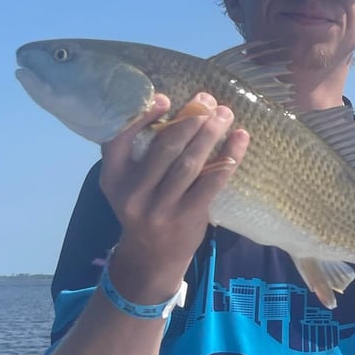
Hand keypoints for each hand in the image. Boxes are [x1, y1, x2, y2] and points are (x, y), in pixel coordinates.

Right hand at [99, 92, 248, 294]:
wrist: (151, 257)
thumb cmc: (142, 207)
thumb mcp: (124, 184)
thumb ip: (135, 153)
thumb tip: (169, 107)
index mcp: (114, 177)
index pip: (120, 139)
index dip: (142, 116)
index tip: (166, 98)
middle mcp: (134, 193)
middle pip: (165, 148)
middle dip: (190, 119)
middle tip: (208, 100)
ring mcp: (161, 207)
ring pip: (189, 163)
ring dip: (210, 135)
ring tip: (225, 114)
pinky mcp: (187, 217)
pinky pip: (211, 183)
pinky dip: (228, 159)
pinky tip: (239, 141)